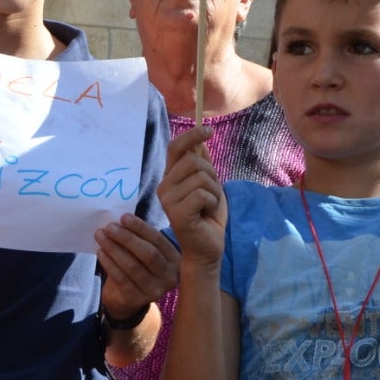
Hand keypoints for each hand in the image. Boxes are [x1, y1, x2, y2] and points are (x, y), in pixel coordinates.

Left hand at [96, 213, 178, 321]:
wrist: (127, 299)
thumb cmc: (137, 266)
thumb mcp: (143, 252)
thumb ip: (139, 238)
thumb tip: (122, 220)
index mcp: (175, 260)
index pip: (158, 240)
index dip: (140, 228)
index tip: (123, 217)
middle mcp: (169, 277)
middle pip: (148, 254)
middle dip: (127, 238)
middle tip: (110, 227)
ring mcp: (155, 291)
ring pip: (133, 267)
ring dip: (114, 249)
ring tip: (101, 236)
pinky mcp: (137, 300)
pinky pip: (121, 279)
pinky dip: (109, 263)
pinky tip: (100, 252)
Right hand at [158, 127, 225, 270]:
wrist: (207, 249)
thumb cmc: (208, 219)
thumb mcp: (210, 187)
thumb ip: (204, 166)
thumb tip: (201, 143)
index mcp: (170, 179)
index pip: (176, 148)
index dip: (192, 135)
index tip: (209, 130)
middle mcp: (164, 187)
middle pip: (193, 160)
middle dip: (212, 175)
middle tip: (212, 195)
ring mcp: (168, 200)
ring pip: (201, 177)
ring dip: (214, 192)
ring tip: (209, 207)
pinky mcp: (177, 213)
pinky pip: (203, 194)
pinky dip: (213, 203)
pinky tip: (207, 215)